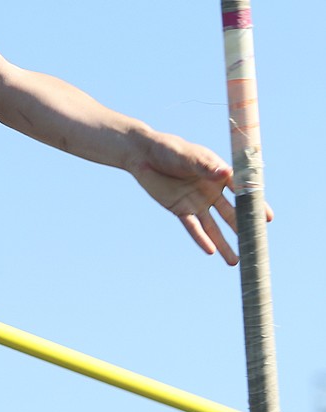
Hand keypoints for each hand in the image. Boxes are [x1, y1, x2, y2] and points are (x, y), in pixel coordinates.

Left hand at [127, 132, 270, 265]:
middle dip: (243, 228)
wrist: (143, 155)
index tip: (268, 218)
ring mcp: (197, 202)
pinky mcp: (180, 209)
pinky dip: (201, 239)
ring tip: (235, 261)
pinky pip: (193, 227)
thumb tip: (225, 173)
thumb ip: (205, 166)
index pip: (242, 191)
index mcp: (219, 175)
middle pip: (231, 213)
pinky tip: (211, 251)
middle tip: (257, 244)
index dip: (254, 204)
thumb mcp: (187, 156)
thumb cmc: (169, 149)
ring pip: (214, 226)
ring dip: (224, 243)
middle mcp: (212, 191)